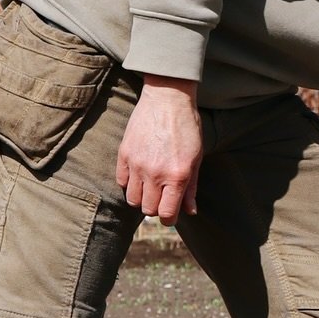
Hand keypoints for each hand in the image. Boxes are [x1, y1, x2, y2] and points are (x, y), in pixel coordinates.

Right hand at [116, 76, 201, 223]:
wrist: (168, 99)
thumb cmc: (187, 127)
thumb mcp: (197, 158)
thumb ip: (191, 187)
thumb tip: (190, 211)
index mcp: (177, 176)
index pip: (166, 214)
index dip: (169, 218)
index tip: (170, 214)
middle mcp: (155, 174)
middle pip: (148, 210)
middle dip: (156, 208)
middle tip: (162, 198)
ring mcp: (137, 165)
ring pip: (132, 199)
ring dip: (142, 198)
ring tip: (150, 187)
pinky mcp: (124, 154)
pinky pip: (121, 182)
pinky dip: (129, 184)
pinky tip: (139, 175)